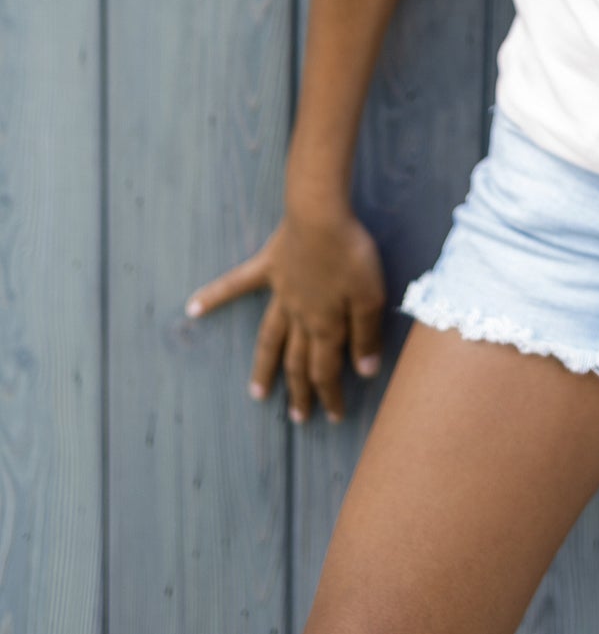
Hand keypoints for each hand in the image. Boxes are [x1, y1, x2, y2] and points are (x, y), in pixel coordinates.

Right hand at [186, 204, 386, 422]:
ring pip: (270, 337)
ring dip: (264, 366)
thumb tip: (364, 372)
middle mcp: (299, 315)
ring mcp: (281, 292)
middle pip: (299, 360)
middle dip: (300, 391)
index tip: (333, 416)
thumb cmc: (350, 252)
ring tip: (256, 393)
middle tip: (299, 418)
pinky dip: (215, 295)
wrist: (320, 215)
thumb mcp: (370, 295)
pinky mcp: (269, 266)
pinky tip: (193, 307)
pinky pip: (237, 283)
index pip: (326, 369)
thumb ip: (366, 334)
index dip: (330, 394)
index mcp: (325, 324)